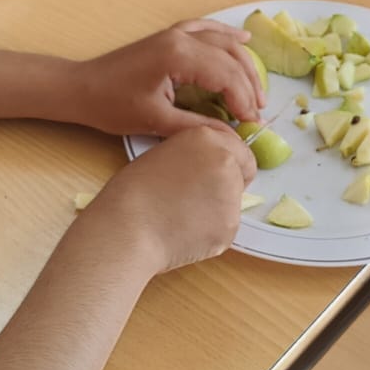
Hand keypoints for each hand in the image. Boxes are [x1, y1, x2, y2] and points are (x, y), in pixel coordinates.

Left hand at [75, 20, 263, 136]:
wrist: (82, 88)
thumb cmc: (112, 105)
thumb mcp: (156, 121)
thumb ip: (197, 128)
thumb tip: (231, 138)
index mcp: (178, 55)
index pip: (225, 76)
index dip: (243, 101)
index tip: (250, 125)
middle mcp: (181, 37)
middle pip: (229, 58)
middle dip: (248, 86)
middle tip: (256, 114)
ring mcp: (175, 33)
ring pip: (223, 43)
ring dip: (242, 66)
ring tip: (256, 93)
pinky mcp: (169, 36)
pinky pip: (206, 30)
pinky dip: (226, 36)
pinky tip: (243, 40)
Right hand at [91, 124, 255, 273]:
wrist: (127, 228)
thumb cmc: (132, 192)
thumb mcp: (163, 155)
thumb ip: (193, 156)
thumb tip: (205, 170)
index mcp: (206, 137)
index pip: (240, 148)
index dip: (231, 162)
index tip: (220, 173)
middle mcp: (225, 162)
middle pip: (242, 174)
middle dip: (228, 184)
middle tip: (198, 197)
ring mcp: (231, 196)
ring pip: (234, 203)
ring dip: (216, 209)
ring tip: (181, 215)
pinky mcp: (230, 227)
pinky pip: (225, 228)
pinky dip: (210, 232)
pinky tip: (183, 231)